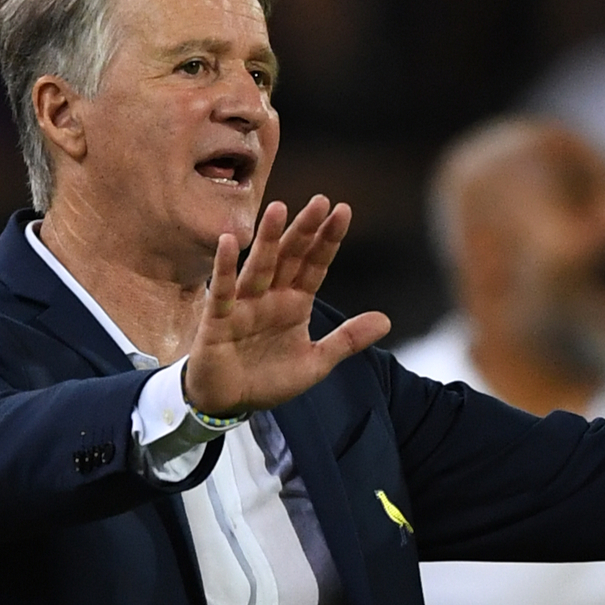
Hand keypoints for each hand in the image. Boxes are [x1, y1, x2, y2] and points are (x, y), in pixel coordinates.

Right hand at [182, 195, 390, 416]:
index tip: (343, 211)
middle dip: (304, 229)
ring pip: (259, 267)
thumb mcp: (316, 362)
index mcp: (294, 303)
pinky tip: (228, 242)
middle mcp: (270, 297)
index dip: (328, 239)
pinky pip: (221, 292)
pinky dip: (224, 269)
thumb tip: (386, 319)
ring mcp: (243, 306)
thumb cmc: (268, 378)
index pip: (315, 265)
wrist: (228, 403)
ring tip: (279, 209)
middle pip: (290, 257)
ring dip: (268, 239)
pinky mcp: (217, 321)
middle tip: (320, 200)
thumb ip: (347, 339)